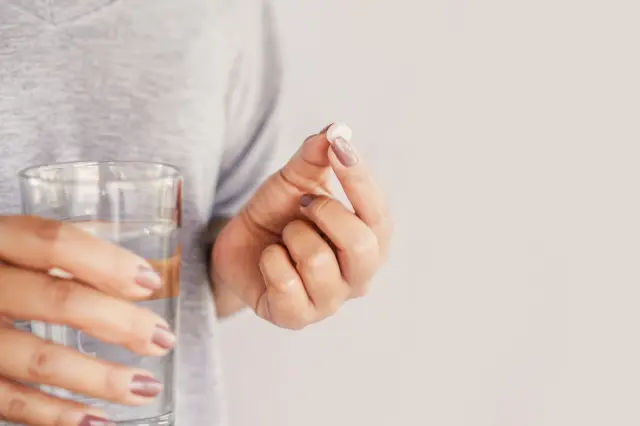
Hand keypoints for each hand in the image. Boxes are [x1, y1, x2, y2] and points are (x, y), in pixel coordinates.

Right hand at [0, 216, 175, 425]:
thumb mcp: (11, 246)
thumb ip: (60, 251)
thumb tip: (133, 264)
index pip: (54, 243)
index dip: (107, 263)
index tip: (150, 283)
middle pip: (59, 300)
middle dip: (120, 322)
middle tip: (161, 338)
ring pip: (40, 359)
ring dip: (102, 378)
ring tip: (147, 386)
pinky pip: (12, 402)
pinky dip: (58, 415)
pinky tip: (98, 420)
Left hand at [212, 123, 392, 328]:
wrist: (240, 247)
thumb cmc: (279, 214)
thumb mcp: (296, 179)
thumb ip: (317, 156)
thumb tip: (337, 130)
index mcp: (371, 241)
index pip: (379, 214)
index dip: (360, 178)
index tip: (339, 146)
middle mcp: (359, 277)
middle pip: (361, 246)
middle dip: (324, 212)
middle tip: (303, 204)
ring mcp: (329, 302)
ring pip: (318, 262)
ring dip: (292, 236)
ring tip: (285, 236)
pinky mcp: (295, 318)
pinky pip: (286, 283)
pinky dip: (270, 260)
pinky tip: (270, 259)